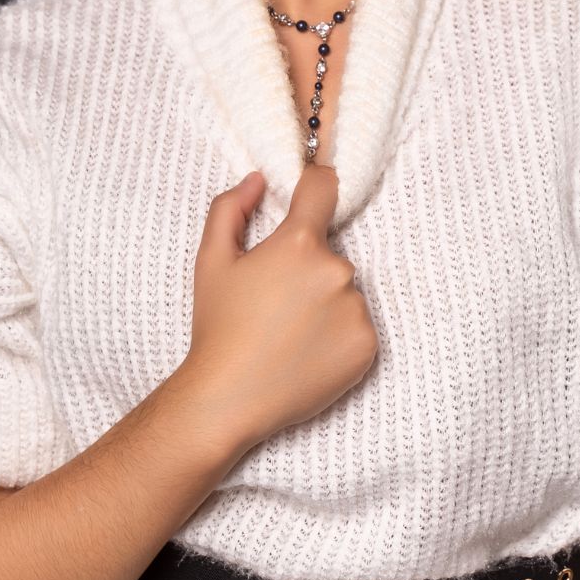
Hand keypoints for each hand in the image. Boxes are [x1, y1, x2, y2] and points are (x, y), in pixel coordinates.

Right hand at [182, 165, 378, 450]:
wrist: (229, 399)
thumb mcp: (211, 260)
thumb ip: (230, 208)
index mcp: (299, 243)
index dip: (316, 180)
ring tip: (288, 332)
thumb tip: (258, 180)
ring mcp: (356, 309)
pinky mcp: (368, 346)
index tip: (313, 184)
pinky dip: (337, 334)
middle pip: (328, 252)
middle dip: (306, 266)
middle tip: (275, 300)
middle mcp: (337, 270)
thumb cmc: (218, 328)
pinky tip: (306, 351)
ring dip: (324, 302)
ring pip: (344, 290)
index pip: (323, 188)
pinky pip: (357, 325)